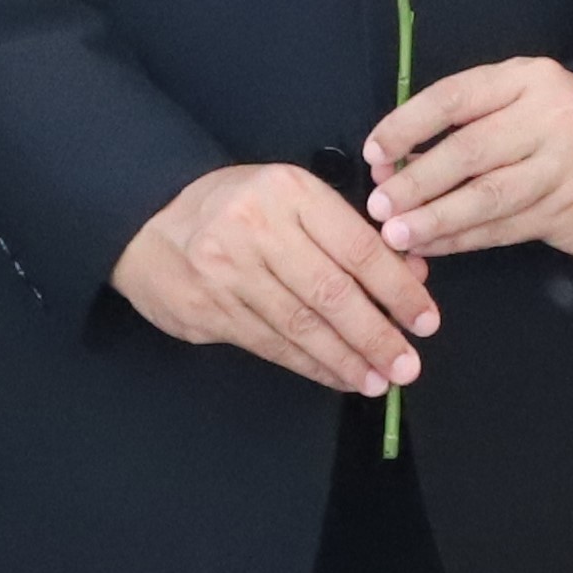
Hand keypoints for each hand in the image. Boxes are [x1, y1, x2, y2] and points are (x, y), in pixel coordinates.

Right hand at [114, 163, 436, 399]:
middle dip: (376, 335)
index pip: (357, 246)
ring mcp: (227, 272)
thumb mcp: (292, 198)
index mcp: (289, 192)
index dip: (397, 288)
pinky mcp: (208, 309)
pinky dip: (310, 365)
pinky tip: (338, 376)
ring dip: (346, 359)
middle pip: (331, 292)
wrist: (146, 219)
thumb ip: (348, 233)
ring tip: (378, 379)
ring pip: (301, 326)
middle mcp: (257, 229)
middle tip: (408, 365)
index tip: (426, 319)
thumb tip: (412, 273)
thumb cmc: (235, 206)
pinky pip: (271, 344)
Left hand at [362, 59, 572, 261]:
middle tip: (379, 205)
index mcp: (529, 79)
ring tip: (397, 234)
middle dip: (417, 181)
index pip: (455, 98)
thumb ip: (468, 122)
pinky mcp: (570, 210)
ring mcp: (565, 166)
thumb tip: (394, 160)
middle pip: (469, 151)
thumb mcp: (522, 104)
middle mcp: (551, 116)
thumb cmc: (560, 133)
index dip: (408, 126)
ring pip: (487, 198)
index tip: (375, 152)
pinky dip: (462, 240)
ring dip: (436, 219)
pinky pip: (503, 229)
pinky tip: (433, 246)